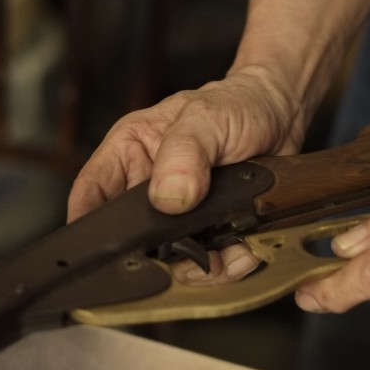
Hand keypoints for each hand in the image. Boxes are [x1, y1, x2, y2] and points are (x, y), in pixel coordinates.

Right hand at [67, 68, 304, 279]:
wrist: (282, 115)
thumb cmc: (238, 102)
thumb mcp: (207, 119)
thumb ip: (185, 154)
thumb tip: (167, 197)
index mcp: (131, 153)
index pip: (91, 193)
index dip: (87, 227)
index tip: (104, 254)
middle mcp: (149, 188)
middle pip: (131, 241)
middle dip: (160, 257)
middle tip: (191, 255)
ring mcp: (179, 215)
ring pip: (172, 260)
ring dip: (202, 266)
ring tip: (229, 251)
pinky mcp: (211, 231)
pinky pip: (210, 263)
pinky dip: (230, 264)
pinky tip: (245, 247)